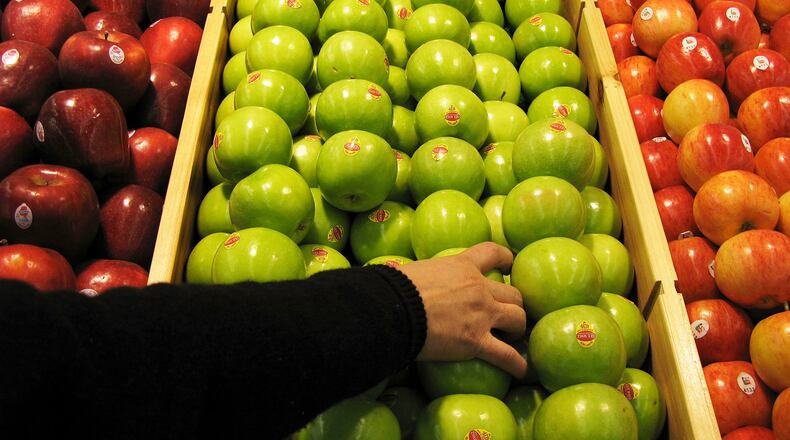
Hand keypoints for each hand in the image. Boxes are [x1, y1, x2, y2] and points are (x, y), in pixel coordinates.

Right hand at [396, 242, 527, 378]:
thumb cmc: (395, 288)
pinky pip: (506, 356)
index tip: (508, 267)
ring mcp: (481, 315)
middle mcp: (478, 288)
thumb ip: (426, 276)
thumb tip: (409, 279)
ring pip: (518, 319)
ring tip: (513, 338)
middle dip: (515, 304)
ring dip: (518, 328)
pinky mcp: (476, 342)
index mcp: (462, 266)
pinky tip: (522, 370)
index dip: (505, 259)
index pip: (492, 252)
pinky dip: (517, 364)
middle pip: (513, 293)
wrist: (393, 308)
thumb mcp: (415, 271)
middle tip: (507, 313)